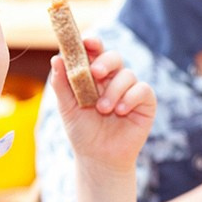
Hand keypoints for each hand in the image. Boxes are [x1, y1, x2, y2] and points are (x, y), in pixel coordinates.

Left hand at [49, 39, 155, 174]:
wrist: (98, 158)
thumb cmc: (82, 132)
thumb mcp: (67, 108)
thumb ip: (62, 83)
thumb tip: (56, 58)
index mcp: (93, 76)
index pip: (94, 52)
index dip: (91, 43)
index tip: (86, 43)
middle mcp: (113, 79)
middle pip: (113, 57)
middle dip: (104, 62)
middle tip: (95, 73)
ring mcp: (130, 89)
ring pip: (127, 74)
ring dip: (113, 91)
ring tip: (102, 109)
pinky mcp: (145, 102)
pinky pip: (142, 89)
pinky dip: (130, 97)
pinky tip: (121, 111)